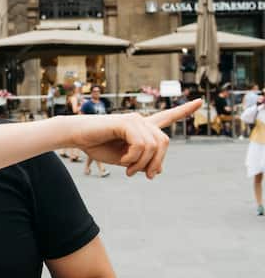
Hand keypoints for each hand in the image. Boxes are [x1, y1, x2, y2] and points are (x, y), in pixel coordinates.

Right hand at [72, 99, 200, 177]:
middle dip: (157, 163)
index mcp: (142, 128)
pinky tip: (123, 161)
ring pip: (154, 146)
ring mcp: (134, 120)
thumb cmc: (98, 146)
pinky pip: (141, 144)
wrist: (77, 137)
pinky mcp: (126, 122)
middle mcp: (141, 121)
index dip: (184, 110)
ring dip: (143, 164)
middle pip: (164, 142)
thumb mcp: (125, 160)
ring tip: (129, 171)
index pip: (167, 117)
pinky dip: (134, 158)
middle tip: (144, 176)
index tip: (200, 101)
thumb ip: (142, 162)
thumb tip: (159, 169)